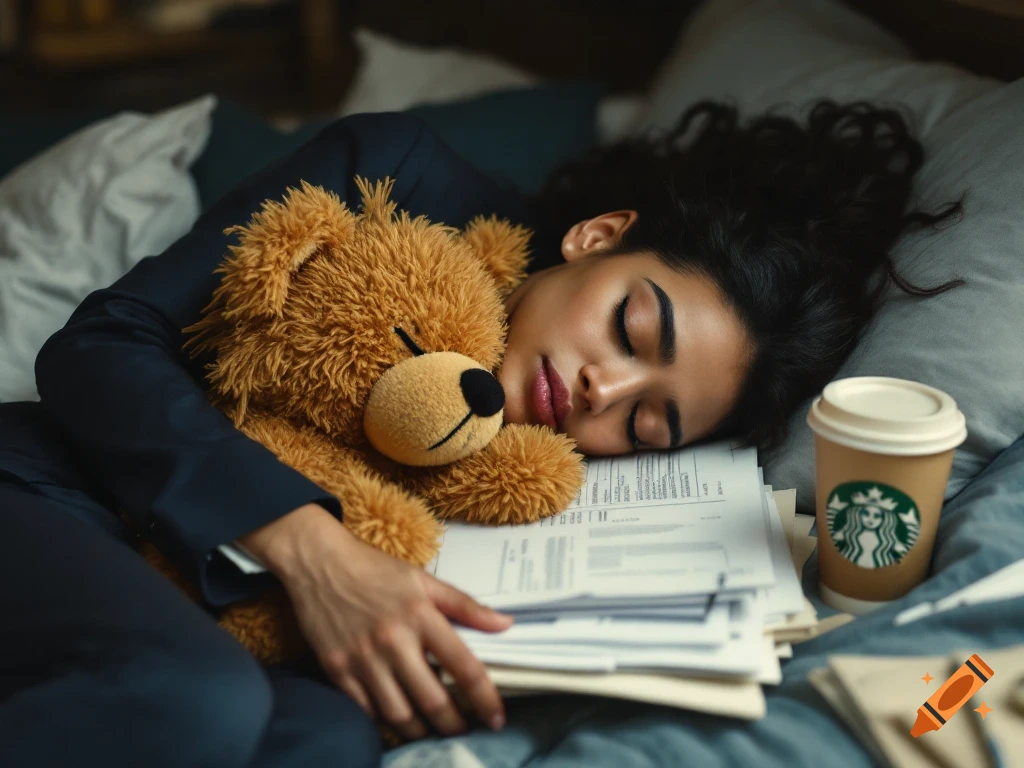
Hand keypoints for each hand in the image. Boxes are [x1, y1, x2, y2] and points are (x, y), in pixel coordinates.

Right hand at [238, 504, 512, 739]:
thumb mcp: (424, 580)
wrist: (319, 562)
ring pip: (399, 713)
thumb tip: (505, 623)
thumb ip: (465, 605)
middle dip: (454, 725)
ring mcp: (363, 658)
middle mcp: (394, 640)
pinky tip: (396, 720)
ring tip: (432, 731)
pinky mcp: (336, 669)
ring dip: (420, 731)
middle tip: (464, 731)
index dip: (485, 698)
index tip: (496, 718)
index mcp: (421, 615)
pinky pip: (365, 710)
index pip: (463, 666)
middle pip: (433, 700)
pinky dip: (384, 722)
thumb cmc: (374, 570)